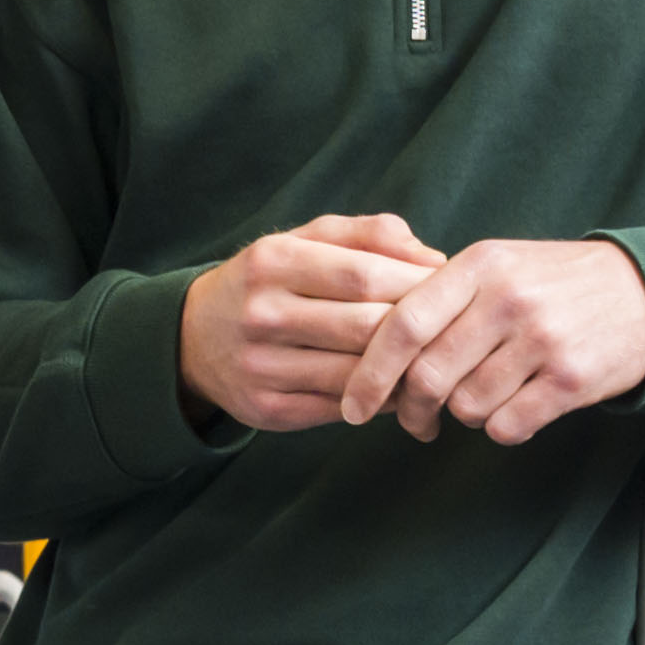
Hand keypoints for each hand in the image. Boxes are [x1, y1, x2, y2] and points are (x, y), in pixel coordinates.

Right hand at [177, 211, 444, 431]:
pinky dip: (380, 400)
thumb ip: (368, 235)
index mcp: (273, 261)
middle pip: (364, 327)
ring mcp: (261, 366)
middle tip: (452, 329)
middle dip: (417, 329)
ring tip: (435, 360)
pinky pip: (340, 407)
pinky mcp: (266, 410)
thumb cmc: (269, 282)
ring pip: (356, 374)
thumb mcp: (304, 240)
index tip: (448, 288)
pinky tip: (399, 387)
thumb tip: (432, 258)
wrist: (192, 338)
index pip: (364, 274)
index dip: (415, 283)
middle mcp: (262, 313)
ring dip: (405, 371)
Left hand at [350, 234, 644, 445]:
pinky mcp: (571, 379)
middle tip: (415, 422)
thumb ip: (440, 295)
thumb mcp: (499, 265)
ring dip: (465, 416)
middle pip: (427, 376)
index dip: (369, 372)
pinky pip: (507, 427)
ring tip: (486, 398)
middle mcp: (509, 298)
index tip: (352, 406)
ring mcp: (542, 339)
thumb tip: (370, 350)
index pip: (402, 324)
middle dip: (412, 410)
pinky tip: (518, 409)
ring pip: (466, 407)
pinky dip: (502, 429)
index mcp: (480, 265)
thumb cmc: (555, 285)